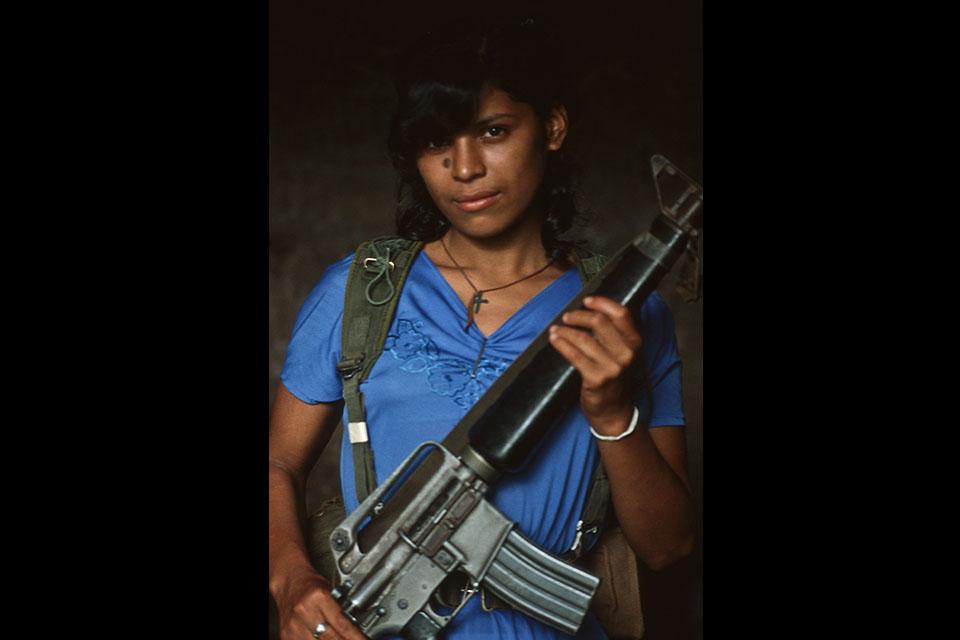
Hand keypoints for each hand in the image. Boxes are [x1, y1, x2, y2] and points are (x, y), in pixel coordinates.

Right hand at [274, 567, 365, 639]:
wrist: (289, 580)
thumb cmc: (310, 584)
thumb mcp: (330, 591)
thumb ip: (341, 611)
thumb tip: (356, 630)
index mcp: (318, 597)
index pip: (342, 624)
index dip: (355, 637)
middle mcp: (305, 612)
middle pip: (330, 638)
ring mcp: (293, 625)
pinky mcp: (286, 634)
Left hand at [548, 296, 641, 435]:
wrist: (614, 411)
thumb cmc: (615, 379)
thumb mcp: (623, 354)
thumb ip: (614, 335)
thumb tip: (591, 312)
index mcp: (635, 343)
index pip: (621, 313)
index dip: (602, 303)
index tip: (586, 301)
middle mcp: (627, 353)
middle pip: (599, 322)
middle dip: (578, 316)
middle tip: (567, 317)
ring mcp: (612, 367)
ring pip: (583, 338)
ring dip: (565, 331)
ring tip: (556, 330)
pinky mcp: (597, 378)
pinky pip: (574, 355)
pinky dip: (561, 344)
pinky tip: (555, 340)